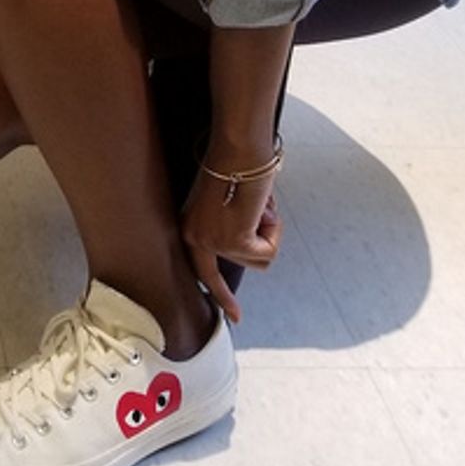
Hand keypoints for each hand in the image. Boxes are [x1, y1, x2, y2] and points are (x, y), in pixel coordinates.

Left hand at [181, 164, 282, 325]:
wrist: (240, 148)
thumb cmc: (239, 165)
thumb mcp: (226, 203)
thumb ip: (229, 226)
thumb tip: (245, 245)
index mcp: (190, 226)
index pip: (201, 270)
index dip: (219, 294)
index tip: (232, 317)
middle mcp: (195, 237)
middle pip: (232, 270)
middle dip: (248, 259)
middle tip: (244, 271)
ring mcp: (213, 241)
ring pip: (258, 259)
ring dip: (267, 232)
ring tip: (257, 203)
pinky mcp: (234, 241)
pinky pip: (268, 252)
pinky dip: (274, 230)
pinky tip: (262, 207)